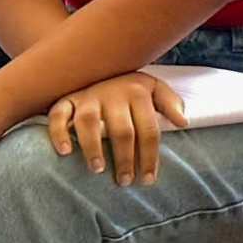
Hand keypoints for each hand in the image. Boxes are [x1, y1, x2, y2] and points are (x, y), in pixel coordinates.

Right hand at [47, 73, 183, 187]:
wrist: (99, 60)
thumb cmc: (130, 86)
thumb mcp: (154, 88)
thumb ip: (170, 103)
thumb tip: (183, 123)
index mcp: (138, 92)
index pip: (149, 130)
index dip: (150, 157)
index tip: (148, 180)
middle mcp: (113, 93)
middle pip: (122, 131)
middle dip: (125, 159)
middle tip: (125, 181)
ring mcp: (88, 96)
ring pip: (89, 123)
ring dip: (93, 147)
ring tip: (98, 169)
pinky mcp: (67, 99)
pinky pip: (59, 115)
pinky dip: (59, 133)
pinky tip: (65, 152)